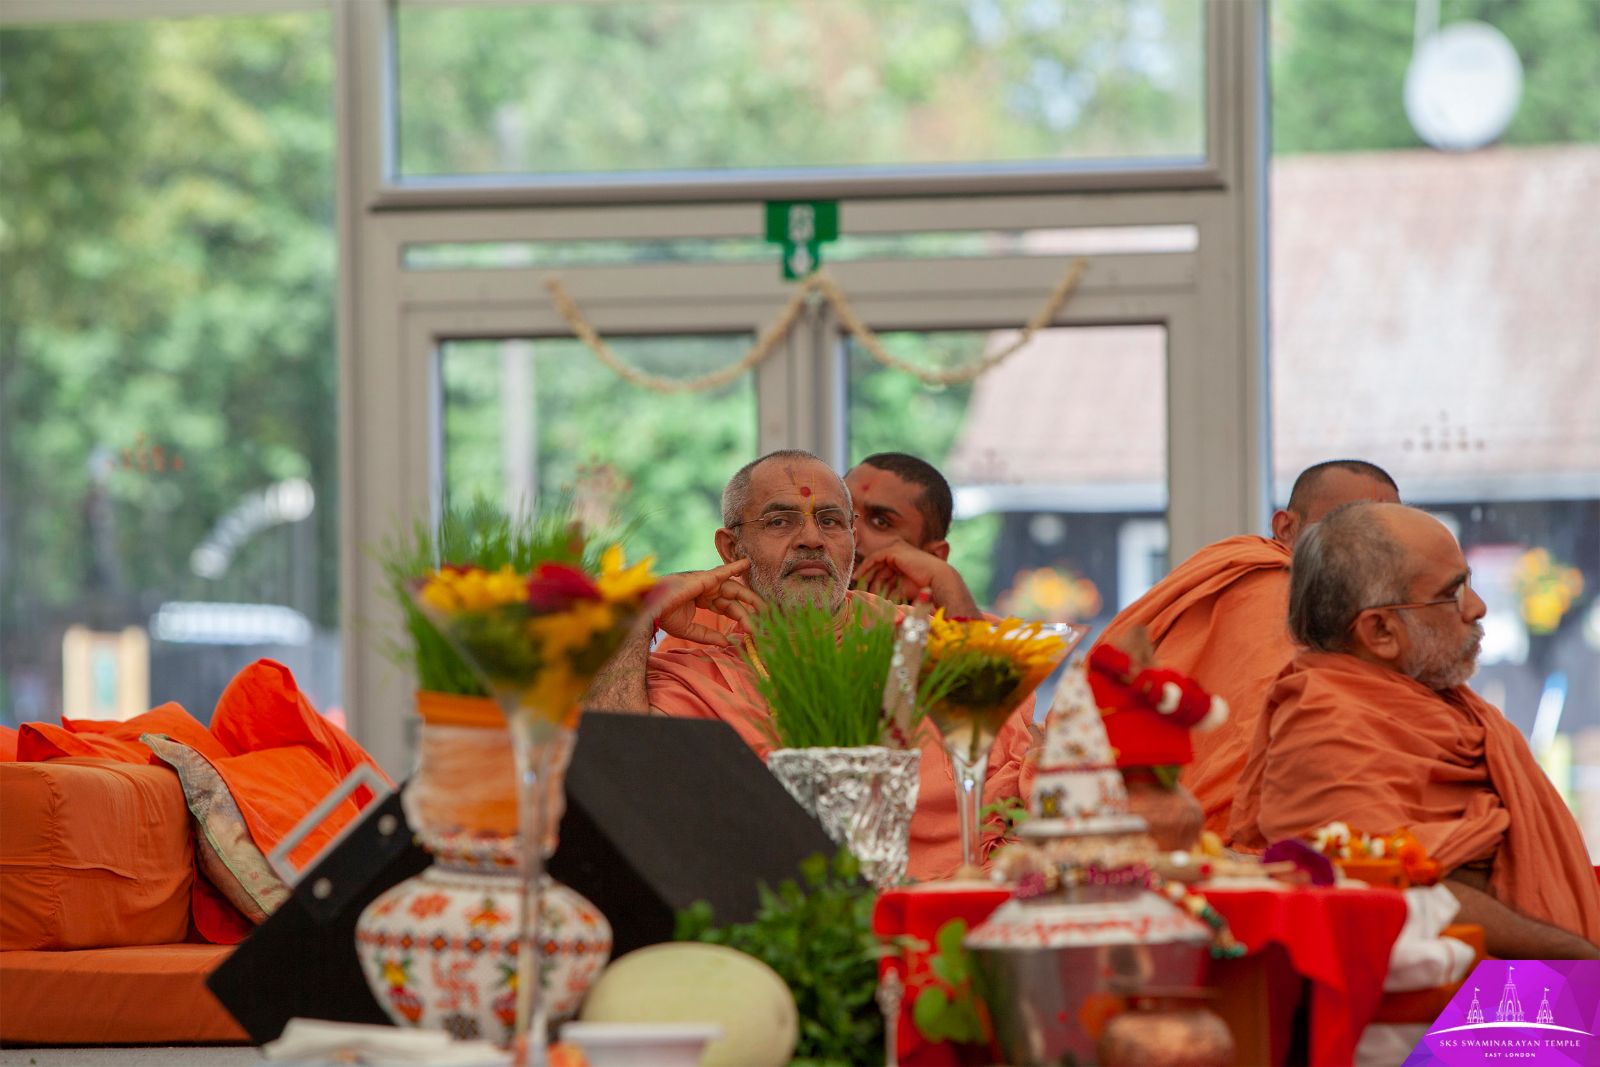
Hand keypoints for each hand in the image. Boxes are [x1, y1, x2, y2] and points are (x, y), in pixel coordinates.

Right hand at [653, 559, 762, 644]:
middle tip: (767, 618)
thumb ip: (708, 635)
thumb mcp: (689, 629)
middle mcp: (707, 589)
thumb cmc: (664, 615)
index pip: (728, 608)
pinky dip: (735, 566)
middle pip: (735, 599)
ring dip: (750, 597)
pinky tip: (747, 563)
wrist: (651, 608)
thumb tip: (727, 642)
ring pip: (734, 589)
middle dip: (751, 607)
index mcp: (703, 599)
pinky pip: (723, 571)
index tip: (753, 631)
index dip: (741, 619)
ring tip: (765, 607)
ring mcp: (706, 582)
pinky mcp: (704, 578)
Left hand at [853, 541, 978, 615]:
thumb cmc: (925, 590)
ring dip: (866, 576)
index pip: (883, 571)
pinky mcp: (894, 550)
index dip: (872, 582)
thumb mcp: (902, 590)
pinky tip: (858, 577)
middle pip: (878, 568)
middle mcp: (900, 555)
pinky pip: (874, 558)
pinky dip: (865, 567)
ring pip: (875, 563)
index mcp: (904, 563)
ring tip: (859, 587)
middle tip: (860, 591)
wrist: (938, 581)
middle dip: (868, 580)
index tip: (864, 593)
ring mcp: (897, 551)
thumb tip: (877, 599)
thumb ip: (890, 590)